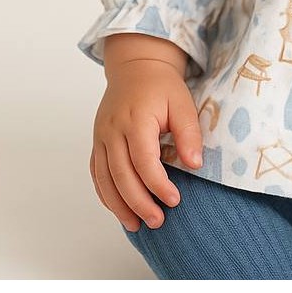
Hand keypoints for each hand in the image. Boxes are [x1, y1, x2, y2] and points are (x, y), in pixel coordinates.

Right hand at [89, 56, 203, 231]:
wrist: (136, 67)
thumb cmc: (162, 86)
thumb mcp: (183, 103)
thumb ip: (189, 133)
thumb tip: (194, 164)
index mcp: (135, 119)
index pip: (143, 161)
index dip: (158, 184)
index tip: (174, 200)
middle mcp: (112, 130)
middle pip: (121, 175)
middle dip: (138, 203)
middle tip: (158, 221)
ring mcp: (100, 137)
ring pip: (104, 179)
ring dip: (118, 206)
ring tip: (136, 225)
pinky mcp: (97, 142)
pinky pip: (96, 173)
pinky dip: (106, 194)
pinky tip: (119, 209)